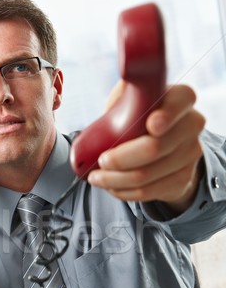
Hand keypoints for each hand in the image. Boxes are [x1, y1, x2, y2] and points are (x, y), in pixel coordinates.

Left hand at [87, 83, 204, 213]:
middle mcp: (191, 124)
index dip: (167, 115)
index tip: (150, 125)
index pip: (181, 101)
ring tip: (96, 178)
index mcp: (180, 99)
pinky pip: (148, 191)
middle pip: (156, 147)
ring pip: (147, 174)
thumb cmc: (138, 118)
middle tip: (101, 161)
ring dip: (116, 179)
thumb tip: (106, 100)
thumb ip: (123, 96)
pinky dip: (124, 191)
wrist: (161, 148)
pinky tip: (111, 187)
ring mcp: (190, 154)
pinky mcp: (182, 178)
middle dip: (122, 158)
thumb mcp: (130, 100)